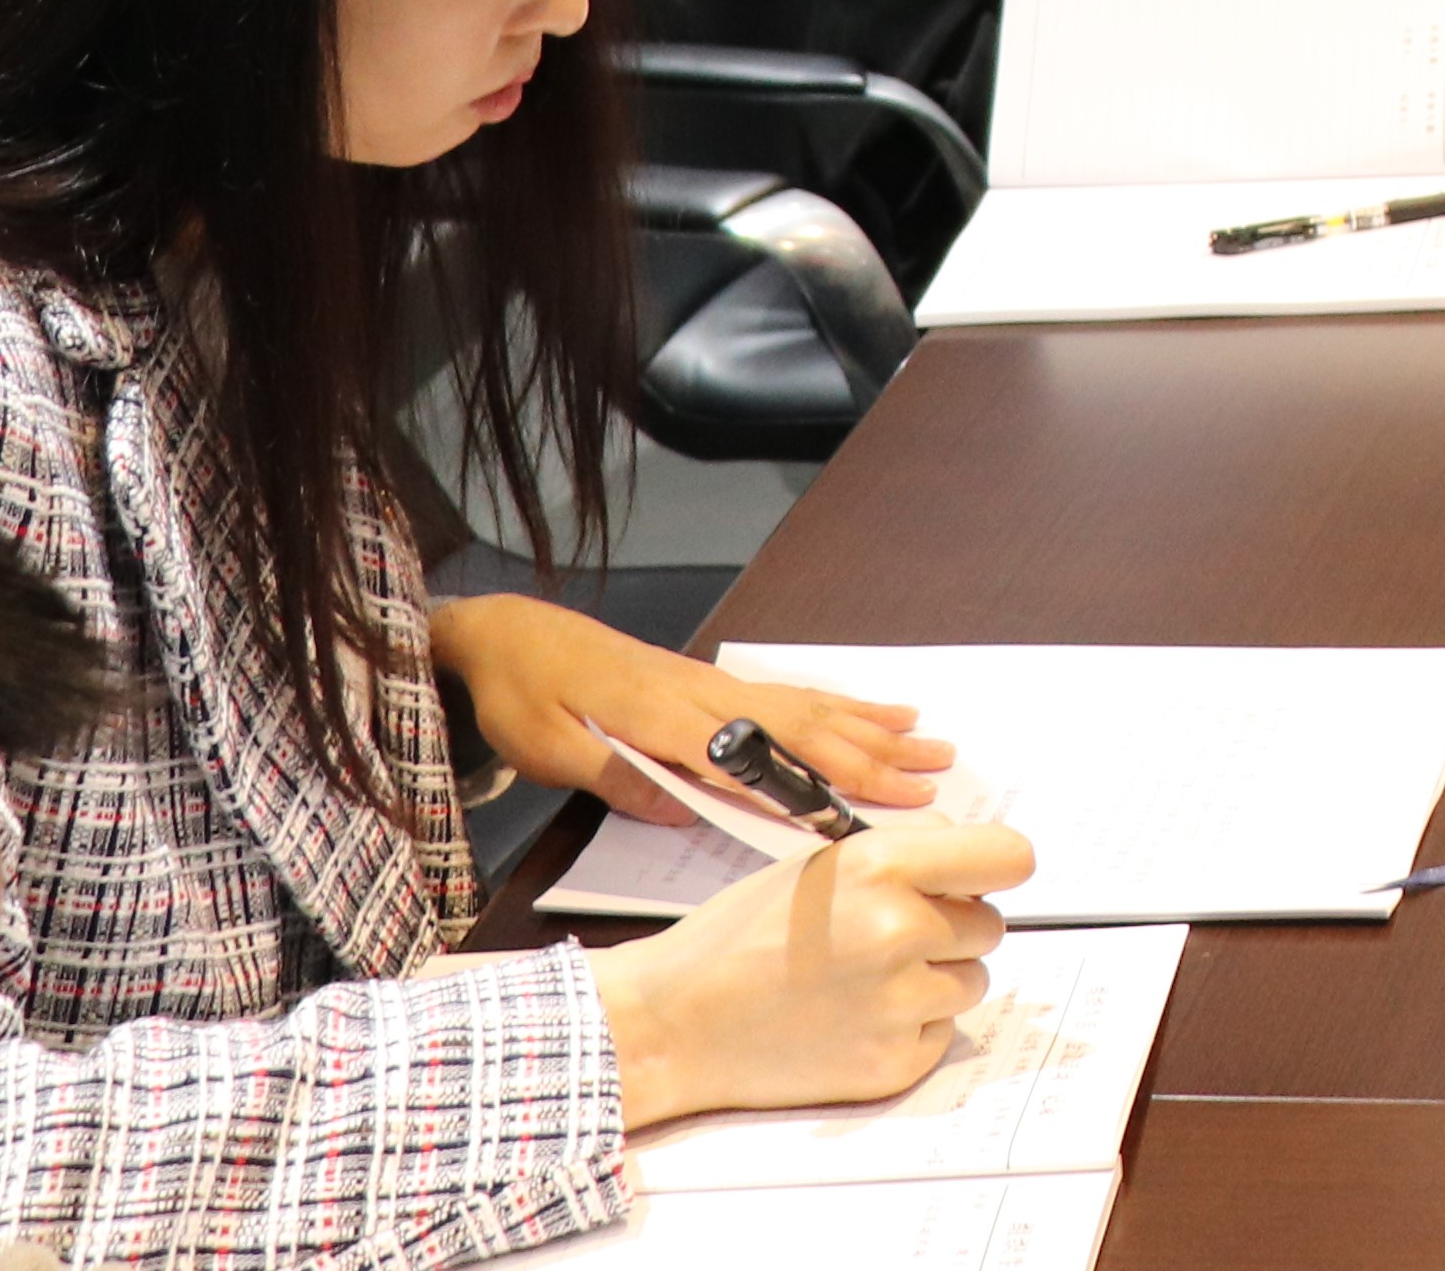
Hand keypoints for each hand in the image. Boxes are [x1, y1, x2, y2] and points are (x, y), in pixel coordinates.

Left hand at [424, 600, 944, 831]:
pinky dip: (840, 704)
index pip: (758, 754)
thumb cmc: (522, 695)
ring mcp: (712, 685)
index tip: (874, 801)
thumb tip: (685, 809)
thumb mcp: (549, 746)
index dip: (820, 780)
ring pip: (808, 708)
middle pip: (802, 728)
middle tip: (935, 780)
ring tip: (932, 745)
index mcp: (664, 716)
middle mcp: (702, 695)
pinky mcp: (709, 684)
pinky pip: (788, 694)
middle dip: (873, 757)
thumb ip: (619, 775)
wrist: (508, 636)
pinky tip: (876, 711)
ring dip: (873, 730)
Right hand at [598, 817, 1033, 1128]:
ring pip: (971, 981)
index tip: (986, 876)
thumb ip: (903, 855)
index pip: (1008, 856)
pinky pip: (942, 1033)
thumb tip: (971, 856)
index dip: (999, 865)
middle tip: (888, 937)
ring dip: (934, 979)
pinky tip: (851, 1020)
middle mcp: (900, 931)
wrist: (674, 1023)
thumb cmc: (738, 937)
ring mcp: (900, 1003)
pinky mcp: (894, 1062)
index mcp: (882, 866)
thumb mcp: (820, 865)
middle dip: (952, 927)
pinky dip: (910, 1027)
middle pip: (989, 925)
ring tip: (861, 980)